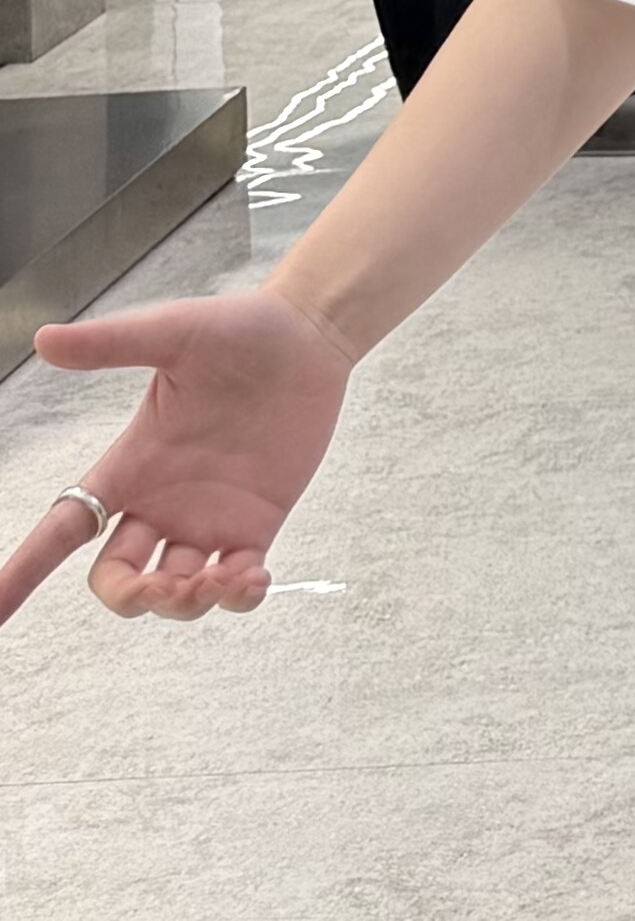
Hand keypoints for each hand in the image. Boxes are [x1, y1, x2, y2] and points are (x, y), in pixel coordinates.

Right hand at [0, 287, 354, 625]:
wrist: (309, 332)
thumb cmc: (237, 329)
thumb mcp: (171, 333)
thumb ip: (112, 345)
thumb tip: (45, 339)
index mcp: (130, 466)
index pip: (63, 529)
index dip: (24, 571)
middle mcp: (162, 501)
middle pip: (118, 580)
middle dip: (130, 599)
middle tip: (163, 587)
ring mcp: (210, 516)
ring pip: (176, 592)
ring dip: (186, 603)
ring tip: (222, 576)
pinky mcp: (258, 521)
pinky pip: (238, 582)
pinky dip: (239, 596)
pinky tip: (252, 580)